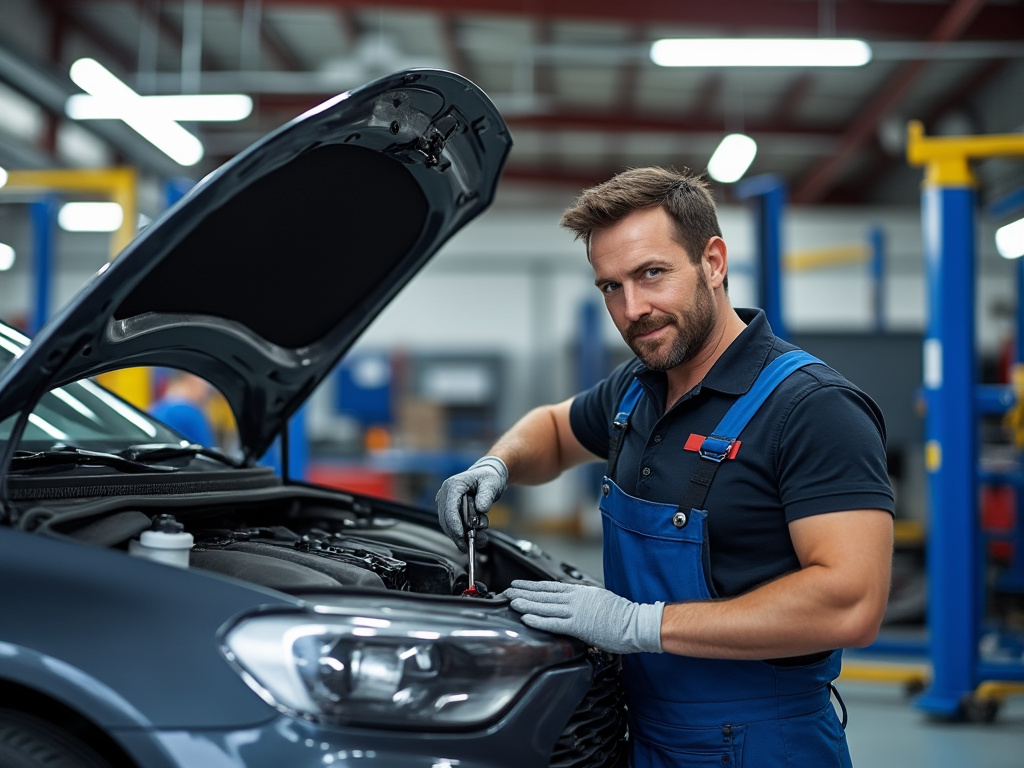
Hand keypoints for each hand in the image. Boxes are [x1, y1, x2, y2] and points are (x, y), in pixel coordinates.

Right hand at [434, 456, 507, 551]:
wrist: (486, 477)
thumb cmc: (488, 477)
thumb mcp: (492, 483)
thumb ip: (486, 495)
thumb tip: (481, 509)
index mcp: (453, 486)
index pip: (450, 510)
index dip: (455, 525)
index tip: (463, 537)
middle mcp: (445, 495)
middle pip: (447, 521)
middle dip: (460, 535)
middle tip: (477, 542)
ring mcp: (445, 505)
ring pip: (449, 527)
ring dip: (464, 536)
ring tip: (482, 538)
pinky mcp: (449, 513)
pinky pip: (453, 528)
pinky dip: (465, 535)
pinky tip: (478, 537)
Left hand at [504, 580, 663, 653]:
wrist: (636, 623)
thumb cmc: (623, 615)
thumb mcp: (600, 600)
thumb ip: (584, 601)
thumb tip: (574, 602)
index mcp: (581, 592)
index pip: (551, 586)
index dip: (533, 585)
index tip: (519, 584)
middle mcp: (575, 598)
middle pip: (543, 594)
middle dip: (523, 592)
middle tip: (507, 591)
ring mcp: (575, 611)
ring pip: (544, 606)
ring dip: (526, 603)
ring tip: (511, 602)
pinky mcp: (578, 626)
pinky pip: (553, 623)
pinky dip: (538, 620)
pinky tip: (526, 618)